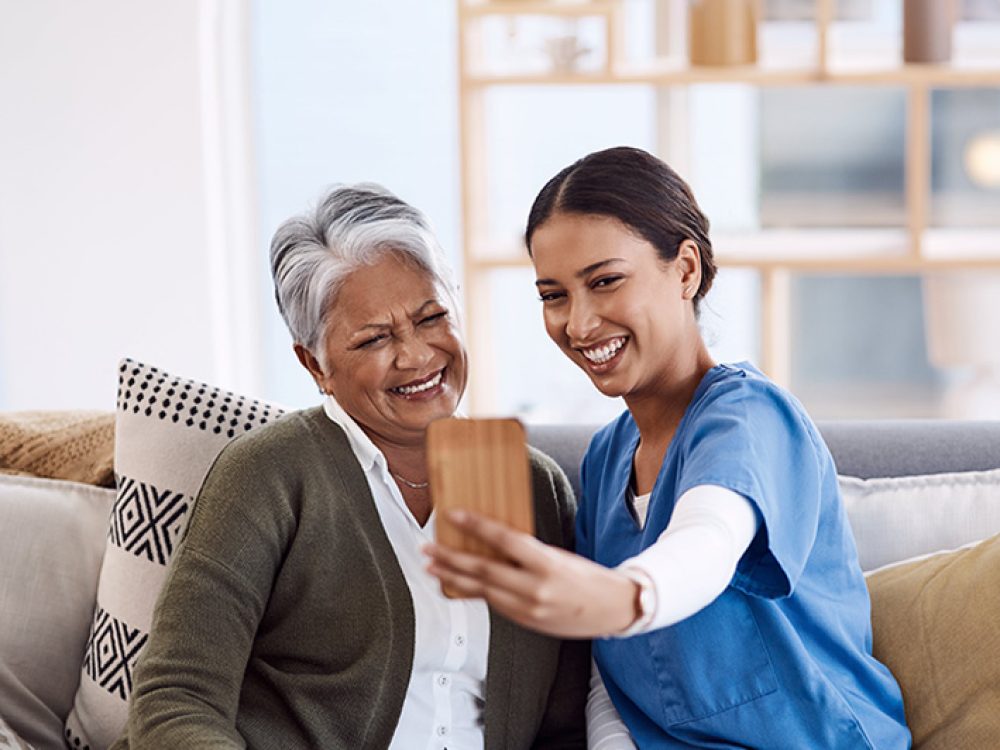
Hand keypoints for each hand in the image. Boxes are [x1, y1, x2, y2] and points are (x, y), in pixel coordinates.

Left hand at [423, 509, 639, 638]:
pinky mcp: (526, 622)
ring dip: (453, 577)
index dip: (476, 526)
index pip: (505, 540)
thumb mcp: (559, 556)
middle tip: (427, 548)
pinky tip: (456, 583)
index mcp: (547, 564)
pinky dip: (472, 592)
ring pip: (482, 590)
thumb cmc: (587, 576)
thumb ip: (527, 553)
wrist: (613, 609)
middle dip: (450, 558)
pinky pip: (493, 604)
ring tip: (431, 566)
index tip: (453, 514)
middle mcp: (535, 589)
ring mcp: (529, 610)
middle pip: (484, 570)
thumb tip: (492, 540)